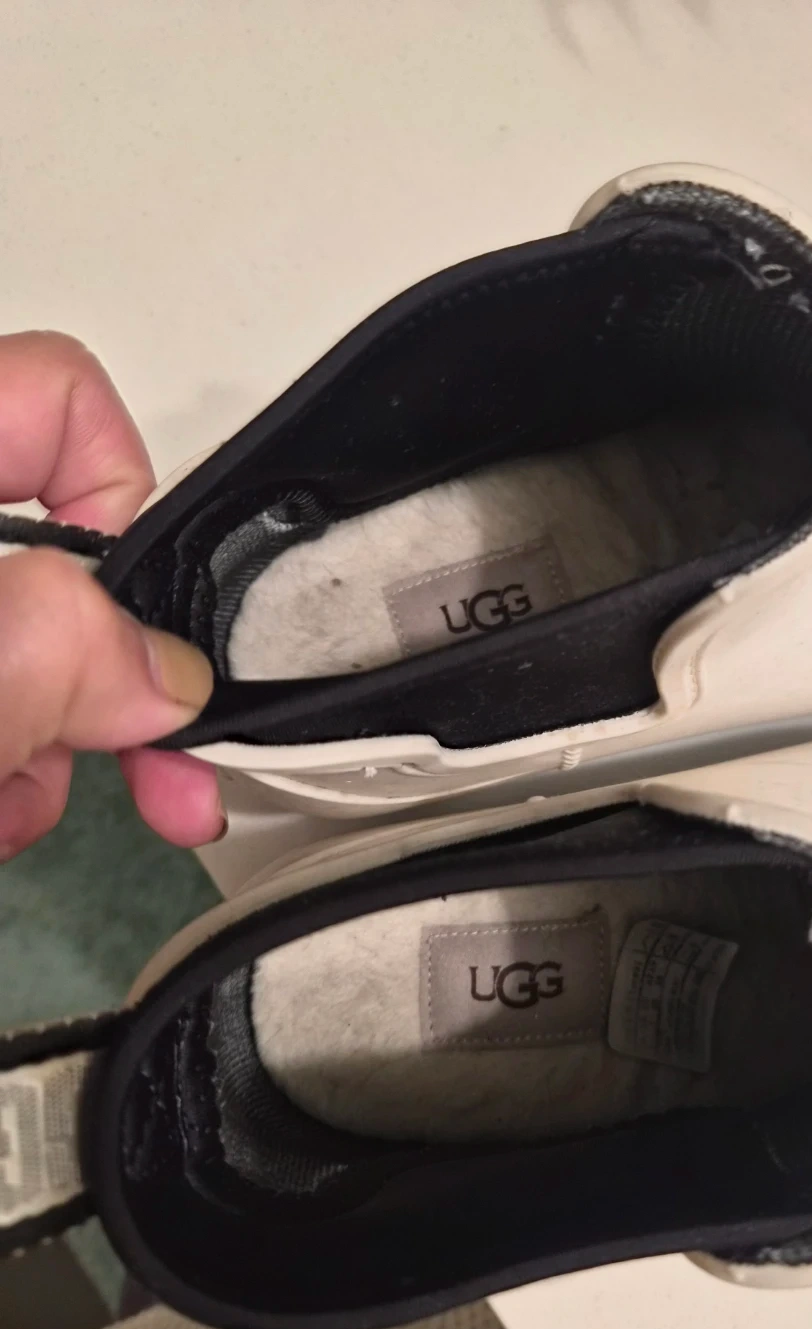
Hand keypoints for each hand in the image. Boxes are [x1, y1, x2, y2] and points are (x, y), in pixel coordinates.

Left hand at [0, 331, 223, 859]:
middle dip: (114, 675)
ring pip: (24, 640)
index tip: (148, 625)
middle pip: (57, 552)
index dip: (128, 502)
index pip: (57, 401)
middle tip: (166, 776)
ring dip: (51, 741)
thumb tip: (156, 673)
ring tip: (14, 816)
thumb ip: (28, 661)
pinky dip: (2, 760)